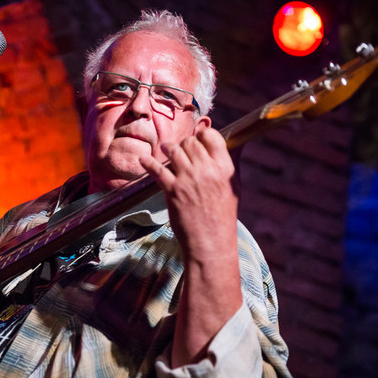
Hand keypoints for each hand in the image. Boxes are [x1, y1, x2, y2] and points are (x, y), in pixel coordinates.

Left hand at [140, 125, 242, 365]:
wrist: (210, 243)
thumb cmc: (222, 217)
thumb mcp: (233, 188)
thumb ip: (229, 165)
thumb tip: (233, 146)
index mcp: (225, 168)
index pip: (211, 136)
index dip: (202, 134)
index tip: (197, 138)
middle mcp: (207, 170)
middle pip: (190, 142)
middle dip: (184, 144)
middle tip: (180, 149)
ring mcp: (188, 179)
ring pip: (174, 150)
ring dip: (168, 148)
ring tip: (166, 150)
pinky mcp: (172, 190)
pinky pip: (157, 169)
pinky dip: (148, 163)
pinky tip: (143, 160)